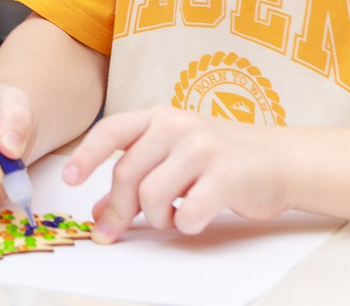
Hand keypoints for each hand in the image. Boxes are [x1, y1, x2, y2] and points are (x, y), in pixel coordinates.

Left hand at [65, 105, 290, 239]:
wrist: (280, 161)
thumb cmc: (220, 162)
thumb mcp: (174, 160)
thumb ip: (136, 179)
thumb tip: (99, 212)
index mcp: (158, 117)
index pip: (111, 131)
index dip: (86, 156)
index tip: (69, 181)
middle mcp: (177, 125)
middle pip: (127, 173)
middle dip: (119, 210)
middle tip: (116, 232)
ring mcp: (202, 147)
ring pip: (152, 194)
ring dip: (156, 218)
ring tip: (171, 218)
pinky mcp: (226, 174)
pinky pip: (188, 211)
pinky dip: (186, 224)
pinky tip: (195, 219)